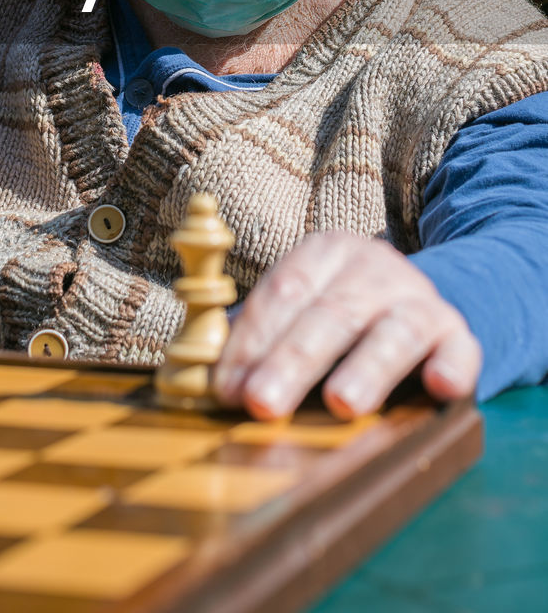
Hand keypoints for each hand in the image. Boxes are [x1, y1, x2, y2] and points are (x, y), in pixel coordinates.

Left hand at [213, 232, 480, 418]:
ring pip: (394, 331)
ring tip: (342, 404)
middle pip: (330, 314)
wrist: (420, 303)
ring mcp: (419, 298)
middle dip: (292, 361)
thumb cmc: (338, 316)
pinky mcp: (458, 334)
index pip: (282, 292)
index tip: (226, 387)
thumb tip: (196, 382)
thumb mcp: (298, 308)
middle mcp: (373, 266)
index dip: (252, 340)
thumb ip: (252, 338)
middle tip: (261, 404)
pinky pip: (460, 350)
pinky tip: (438, 388)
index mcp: (323, 253)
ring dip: (367, 368)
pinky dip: (451, 367)